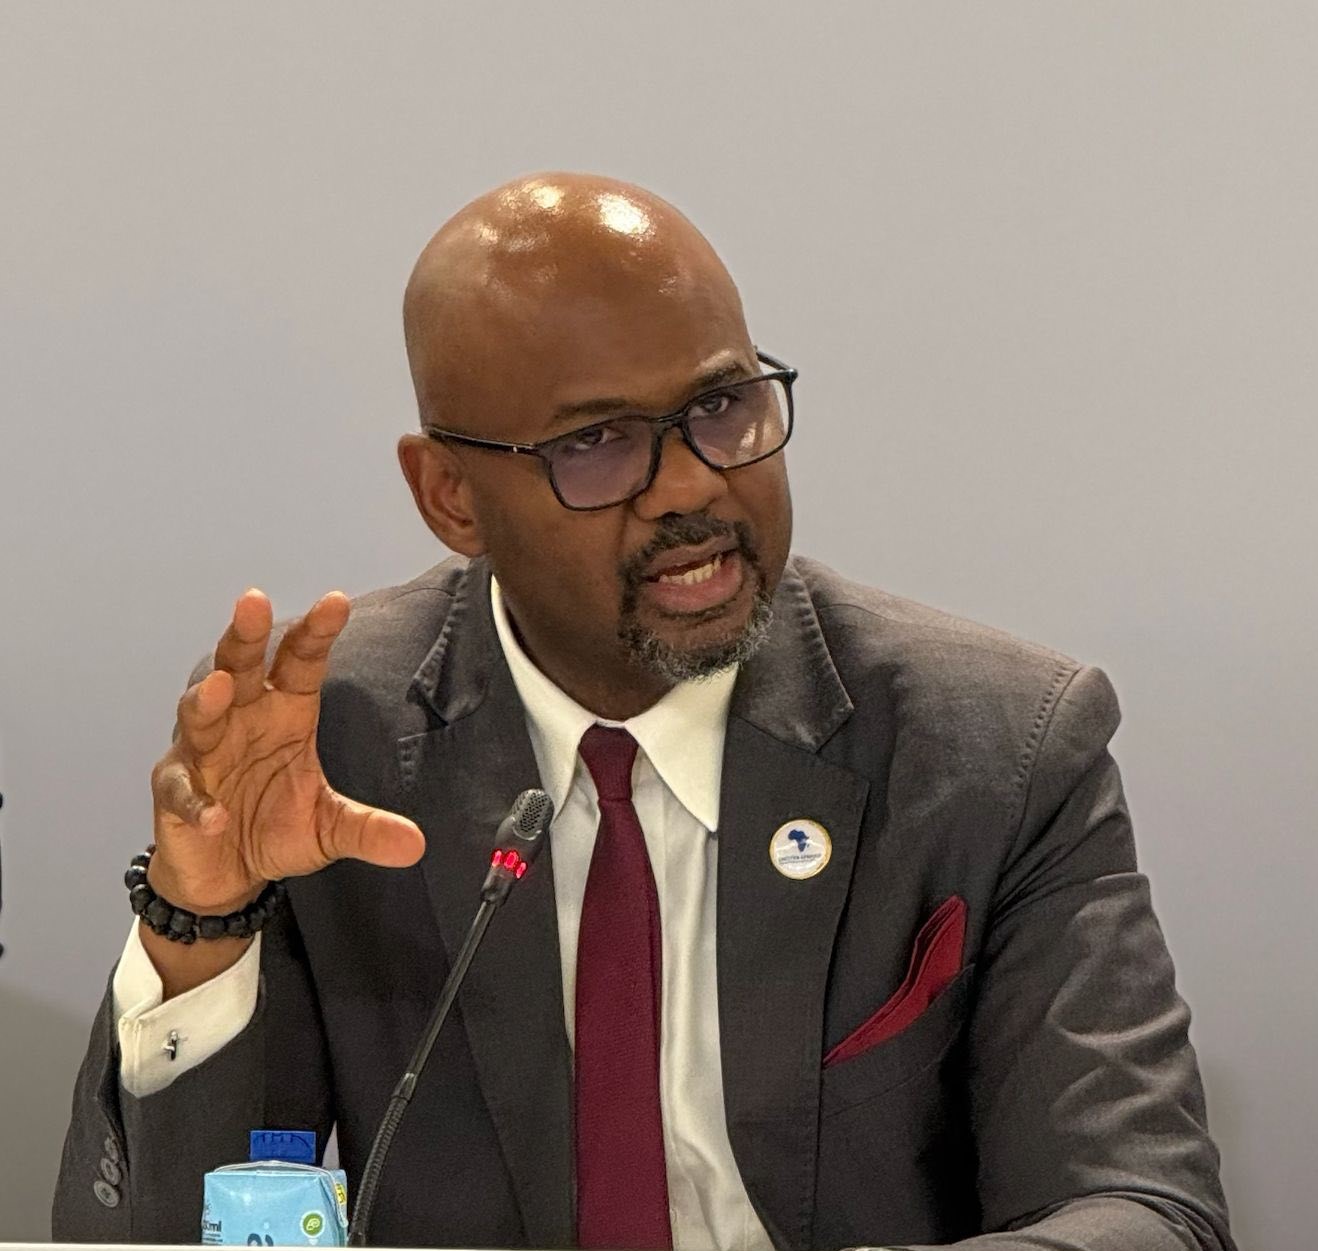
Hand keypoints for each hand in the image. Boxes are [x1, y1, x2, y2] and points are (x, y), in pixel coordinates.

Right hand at [148, 589, 424, 914]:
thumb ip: (368, 829)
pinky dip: (198, 802)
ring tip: (220, 687)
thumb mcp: (330, 828)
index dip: (315, 633)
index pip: (300, 663)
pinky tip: (216, 815)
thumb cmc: (275, 828)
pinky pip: (183, 791)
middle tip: (254, 601)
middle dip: (245, 635)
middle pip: (240, 667)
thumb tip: (416, 845)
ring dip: (207, 701)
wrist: (228, 874)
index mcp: (285, 713)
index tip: (335, 601)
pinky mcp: (175, 794)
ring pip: (200, 716)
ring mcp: (203, 754)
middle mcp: (242, 721)